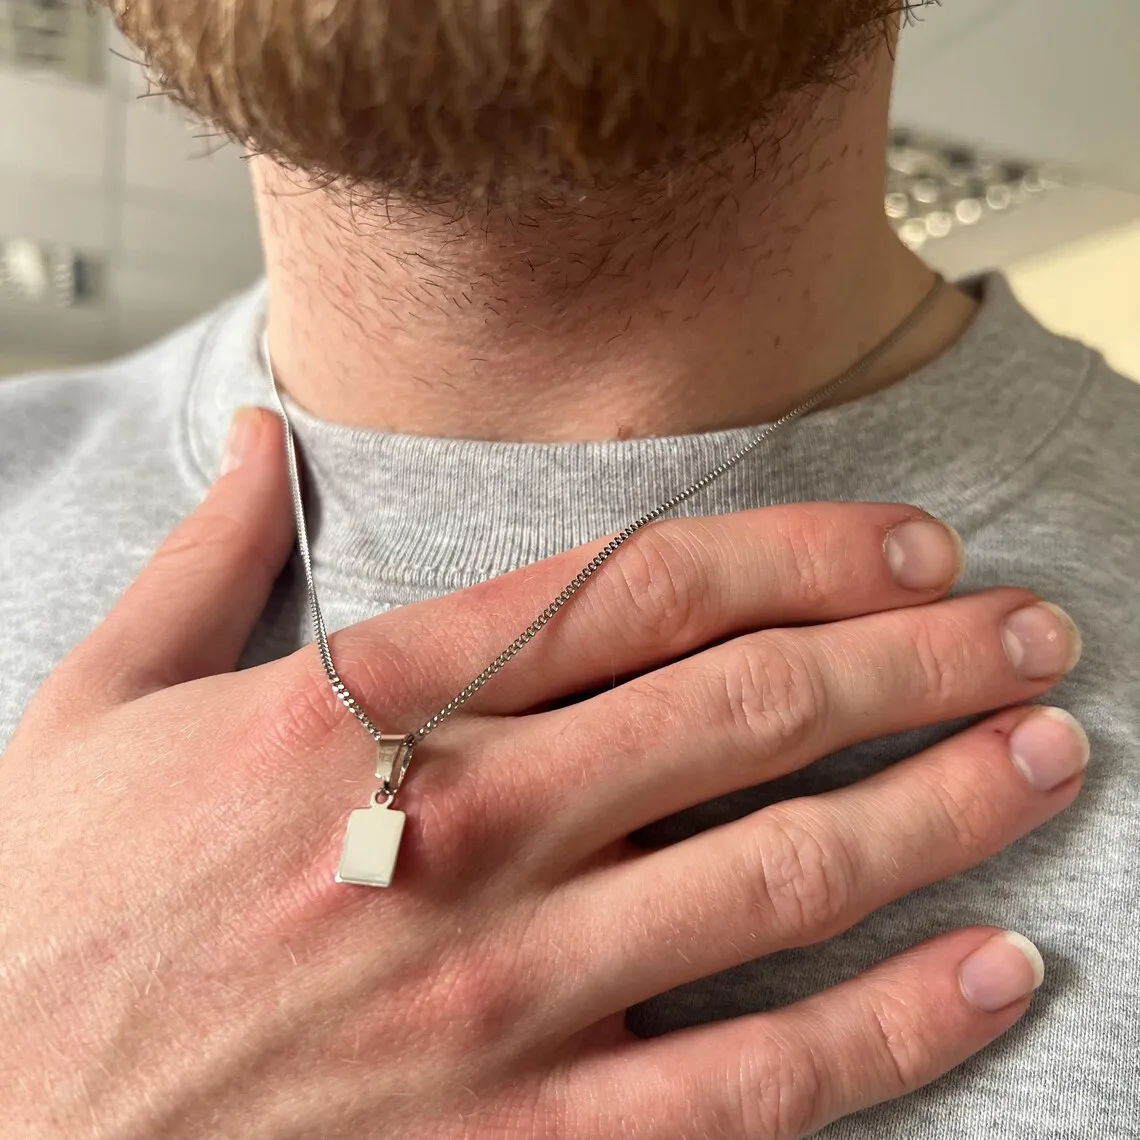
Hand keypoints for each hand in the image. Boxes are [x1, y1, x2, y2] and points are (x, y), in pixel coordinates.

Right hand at [1, 408, 1084, 1138]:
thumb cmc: (42, 918)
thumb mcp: (90, 705)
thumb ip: (202, 559)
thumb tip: (252, 440)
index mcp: (364, 708)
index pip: (645, 592)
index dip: (804, 554)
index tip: (907, 547)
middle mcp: (462, 832)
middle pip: (751, 711)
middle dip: (918, 657)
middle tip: (1030, 632)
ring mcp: (503, 996)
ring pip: (783, 876)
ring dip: (942, 804)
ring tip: (1049, 757)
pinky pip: (749, 1087)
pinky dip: (889, 1027)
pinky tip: (991, 975)